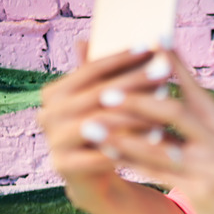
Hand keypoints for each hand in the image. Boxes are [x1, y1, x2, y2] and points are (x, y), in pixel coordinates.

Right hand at [37, 42, 169, 196]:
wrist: (95, 176)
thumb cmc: (107, 130)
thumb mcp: (107, 100)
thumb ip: (110, 73)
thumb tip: (121, 37)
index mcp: (55, 93)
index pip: (90, 69)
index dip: (121, 58)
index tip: (151, 48)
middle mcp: (47, 114)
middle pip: (96, 95)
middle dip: (134, 83)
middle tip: (166, 74)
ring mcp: (53, 141)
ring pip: (97, 123)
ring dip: (133, 116)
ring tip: (164, 108)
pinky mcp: (63, 166)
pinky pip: (99, 154)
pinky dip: (128, 147)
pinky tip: (155, 139)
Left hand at [98, 50, 213, 213]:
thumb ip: (196, 124)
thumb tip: (161, 98)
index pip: (196, 89)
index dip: (174, 65)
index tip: (152, 41)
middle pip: (176, 113)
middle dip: (138, 100)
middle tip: (105, 91)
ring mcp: (211, 166)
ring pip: (160, 146)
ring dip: (122, 134)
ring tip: (92, 125)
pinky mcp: (201, 190)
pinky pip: (157, 173)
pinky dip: (130, 162)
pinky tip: (107, 154)